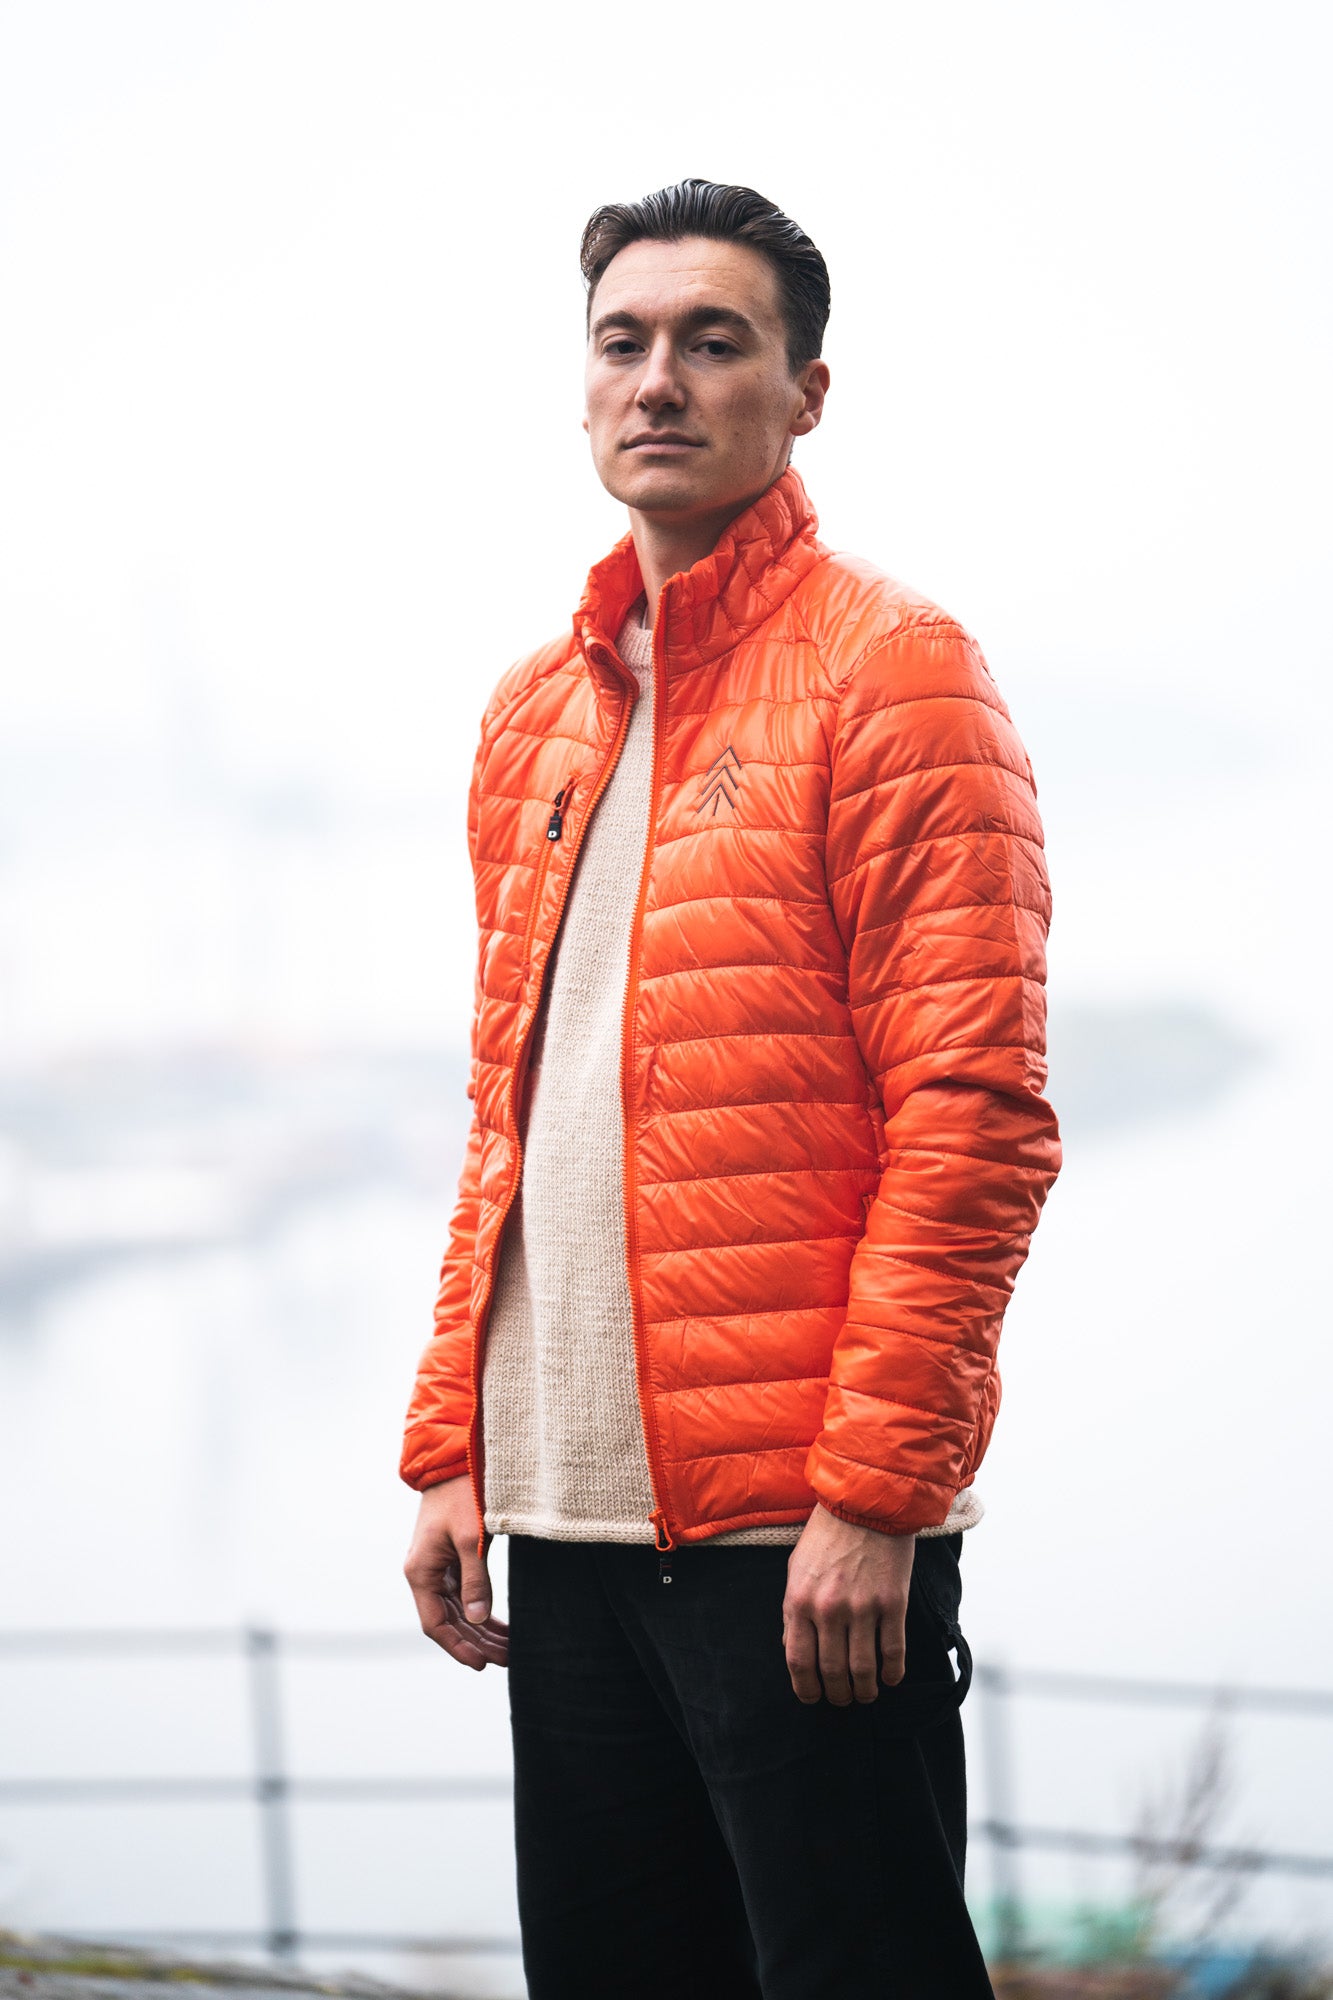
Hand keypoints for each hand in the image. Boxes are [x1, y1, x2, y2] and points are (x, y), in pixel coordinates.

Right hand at [404, 1475, 509, 1669]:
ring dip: (481, 1629)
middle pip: (449, 1620)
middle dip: (476, 1642)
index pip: (436, 1624)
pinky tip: (499, 1624)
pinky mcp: (451, 1557)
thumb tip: (478, 1619)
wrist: (457, 1458)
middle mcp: (425, 1572)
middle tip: (507, 1658)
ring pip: (458, 1609)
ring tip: (508, 1648)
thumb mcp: (472, 1538)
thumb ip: (475, 1580)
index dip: (458, 1647)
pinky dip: (481, 1609)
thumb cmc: (461, 1494)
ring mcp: (437, 1566)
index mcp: (421, 1571)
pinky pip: (464, 1593)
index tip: (482, 1664)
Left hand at [782, 1503, 913, 1705]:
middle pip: (832, 1672)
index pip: (798, 1661)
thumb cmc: (827, 1534)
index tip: (813, 1698)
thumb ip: (793, 1610)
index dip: (805, 1689)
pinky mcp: (893, 1603)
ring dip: (865, 1691)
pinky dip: (892, 1673)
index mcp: (799, 1600)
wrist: (865, 1501)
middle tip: (843, 1699)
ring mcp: (863, 1608)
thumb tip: (794, 1649)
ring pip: (863, 1670)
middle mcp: (829, 1609)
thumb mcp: (796, 1568)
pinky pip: (893, 1652)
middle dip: (838, 1694)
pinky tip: (890, 1679)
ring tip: (866, 1695)